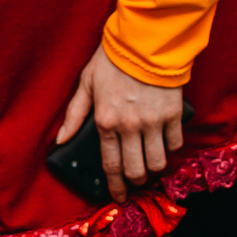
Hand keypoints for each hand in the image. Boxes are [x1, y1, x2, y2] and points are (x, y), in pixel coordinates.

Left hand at [56, 45, 184, 189]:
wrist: (145, 40)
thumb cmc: (112, 60)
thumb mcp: (86, 83)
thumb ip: (74, 114)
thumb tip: (61, 140)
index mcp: (105, 121)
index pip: (110, 165)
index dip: (115, 186)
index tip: (118, 196)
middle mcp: (130, 126)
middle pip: (136, 170)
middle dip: (135, 181)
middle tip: (135, 182)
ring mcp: (154, 121)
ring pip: (158, 162)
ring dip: (154, 168)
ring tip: (150, 165)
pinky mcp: (173, 114)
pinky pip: (175, 143)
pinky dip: (170, 148)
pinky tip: (164, 146)